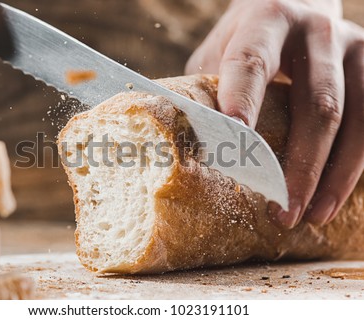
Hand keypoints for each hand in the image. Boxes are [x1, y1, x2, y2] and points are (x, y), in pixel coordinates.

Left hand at [186, 0, 363, 227]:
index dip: (244, 100)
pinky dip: (350, 168)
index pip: (252, 62)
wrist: (297, 7)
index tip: (234, 140)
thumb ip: (206, 89)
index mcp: (266, 20)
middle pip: (315, 103)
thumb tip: (178, 145)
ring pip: (351, 119)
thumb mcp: (219, 53)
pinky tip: (330, 199)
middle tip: (280, 208)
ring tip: (309, 216)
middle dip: (298, 164)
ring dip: (331, 176)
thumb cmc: (247, 41)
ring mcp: (351, 48)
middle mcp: (315, 30)